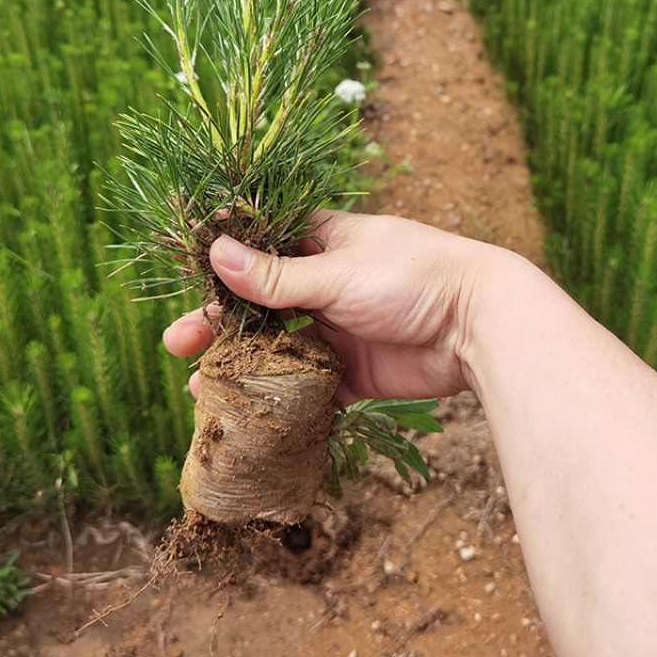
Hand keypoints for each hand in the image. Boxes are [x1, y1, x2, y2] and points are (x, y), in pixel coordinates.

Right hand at [163, 209, 492, 404]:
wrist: (480, 325)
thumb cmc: (413, 276)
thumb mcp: (338, 272)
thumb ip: (277, 275)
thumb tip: (215, 252)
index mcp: (326, 243)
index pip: (262, 248)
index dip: (223, 265)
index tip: (185, 281)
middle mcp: (329, 284)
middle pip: (261, 304)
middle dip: (220, 322)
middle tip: (176, 343)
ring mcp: (342, 328)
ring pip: (280, 348)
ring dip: (243, 365)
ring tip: (200, 389)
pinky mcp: (357, 370)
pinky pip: (311, 386)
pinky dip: (282, 398)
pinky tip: (248, 413)